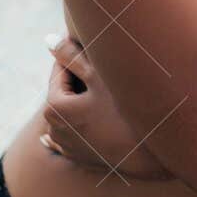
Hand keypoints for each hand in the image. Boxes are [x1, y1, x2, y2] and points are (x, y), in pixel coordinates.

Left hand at [40, 34, 173, 179]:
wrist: (148, 155)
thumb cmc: (125, 112)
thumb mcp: (99, 78)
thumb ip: (71, 56)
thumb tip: (48, 40)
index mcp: (53, 107)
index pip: (62, 70)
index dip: (79, 56)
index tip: (95, 48)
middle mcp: (53, 129)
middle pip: (67, 91)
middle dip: (82, 79)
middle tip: (107, 69)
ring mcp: (66, 146)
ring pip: (73, 111)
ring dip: (85, 99)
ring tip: (110, 91)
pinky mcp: (79, 157)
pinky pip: (79, 131)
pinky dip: (88, 121)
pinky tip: (101, 118)